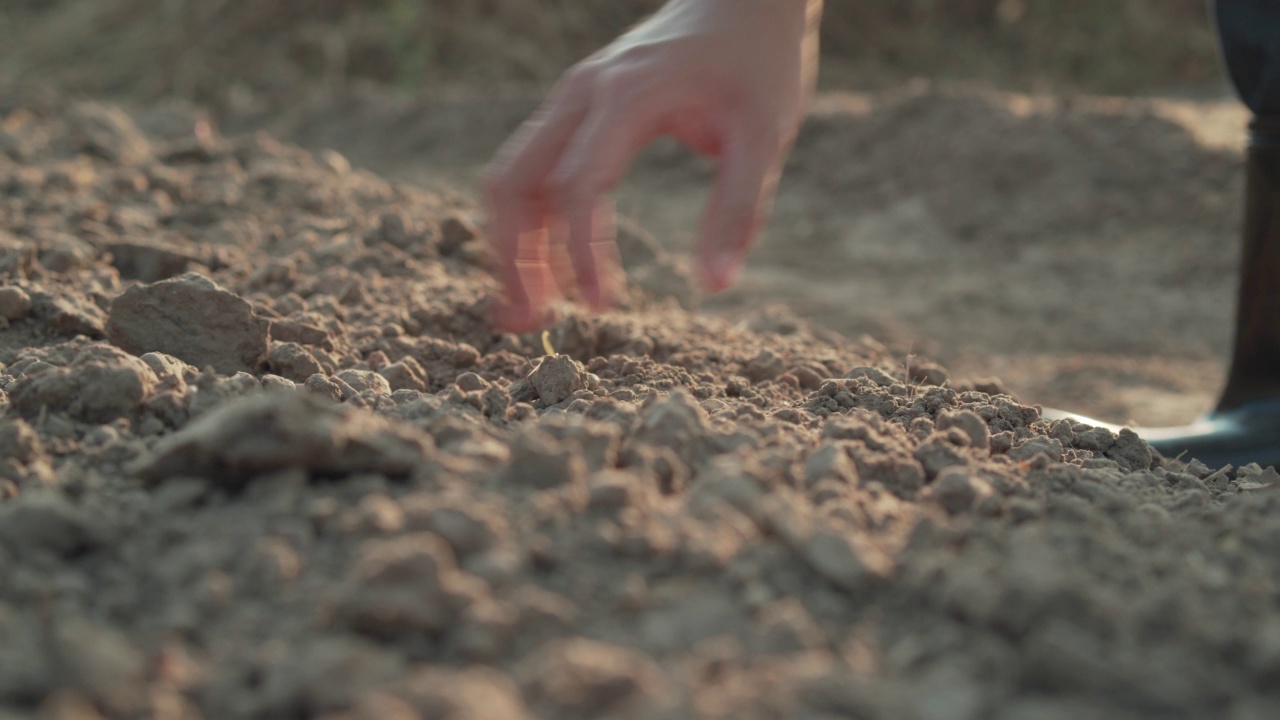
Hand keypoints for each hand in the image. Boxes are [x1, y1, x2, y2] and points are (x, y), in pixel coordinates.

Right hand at [484, 0, 821, 331]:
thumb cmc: (758, 63)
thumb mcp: (766, 133)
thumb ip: (739, 208)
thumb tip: (714, 286)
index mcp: (626, 95)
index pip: (577, 185)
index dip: (580, 253)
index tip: (602, 307)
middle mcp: (582, 94)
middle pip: (514, 182)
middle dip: (512, 257)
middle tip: (532, 324)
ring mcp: (571, 100)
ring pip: (511, 178)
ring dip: (510, 246)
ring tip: (529, 311)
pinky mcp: (576, 111)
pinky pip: (531, 171)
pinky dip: (528, 225)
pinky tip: (546, 272)